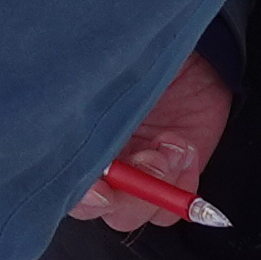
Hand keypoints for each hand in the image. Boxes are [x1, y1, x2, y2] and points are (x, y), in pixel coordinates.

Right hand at [70, 52, 238, 228]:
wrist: (195, 48)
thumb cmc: (140, 48)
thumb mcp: (108, 69)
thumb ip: (83, 99)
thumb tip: (68, 120)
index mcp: (77, 138)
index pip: (65, 186)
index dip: (80, 196)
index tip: (99, 188)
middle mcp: (104, 161)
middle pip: (103, 208)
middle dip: (127, 195)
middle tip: (149, 159)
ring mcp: (139, 171)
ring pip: (139, 212)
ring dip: (157, 186)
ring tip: (170, 146)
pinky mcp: (174, 175)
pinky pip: (175, 202)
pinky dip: (182, 183)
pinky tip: (182, 146)